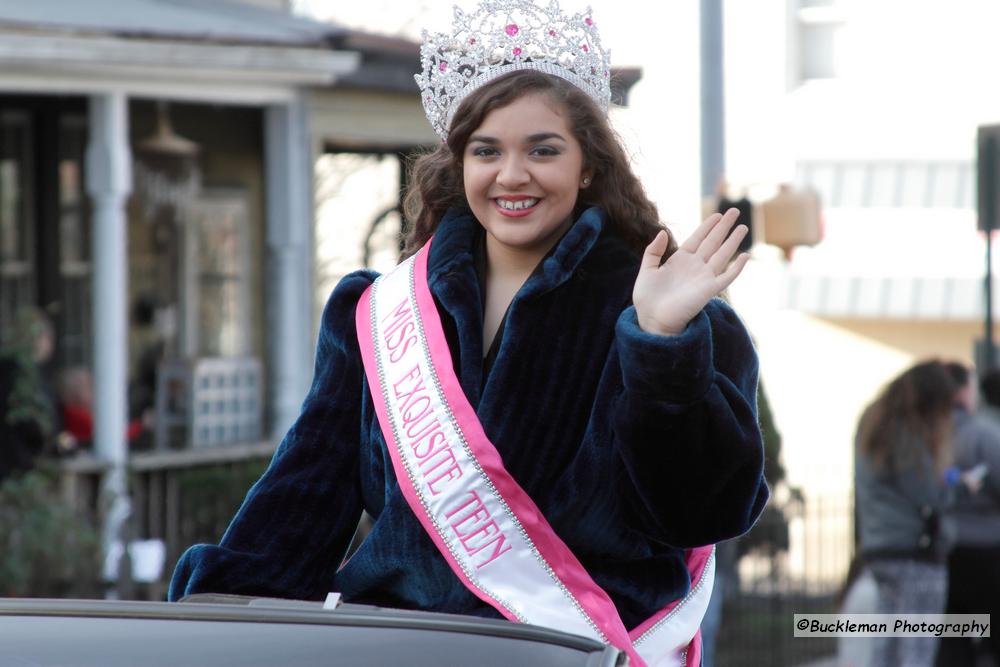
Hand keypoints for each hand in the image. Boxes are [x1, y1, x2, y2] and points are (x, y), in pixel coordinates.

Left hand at [633, 208, 749, 335]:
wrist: (652, 320)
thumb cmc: (647, 299)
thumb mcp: (646, 270)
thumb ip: (653, 251)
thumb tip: (662, 232)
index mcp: (679, 261)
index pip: (697, 239)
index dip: (707, 226)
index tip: (717, 214)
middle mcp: (694, 267)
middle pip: (712, 242)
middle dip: (723, 226)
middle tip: (735, 211)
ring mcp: (703, 277)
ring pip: (722, 254)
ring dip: (733, 241)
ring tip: (743, 227)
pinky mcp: (709, 290)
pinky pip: (727, 277)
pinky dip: (737, 267)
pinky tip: (745, 256)